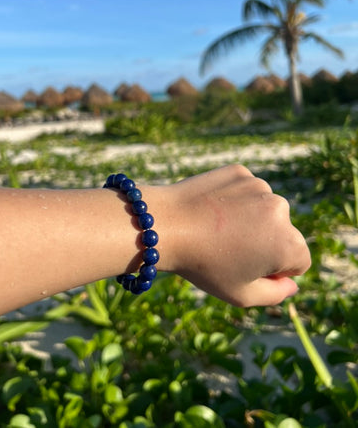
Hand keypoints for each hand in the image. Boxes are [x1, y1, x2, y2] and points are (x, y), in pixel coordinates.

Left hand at [154, 165, 310, 306]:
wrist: (165, 225)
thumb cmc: (203, 264)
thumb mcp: (241, 294)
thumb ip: (275, 294)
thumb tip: (291, 283)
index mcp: (288, 243)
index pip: (298, 262)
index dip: (274, 270)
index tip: (246, 267)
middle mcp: (280, 209)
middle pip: (283, 233)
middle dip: (265, 242)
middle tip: (228, 248)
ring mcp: (260, 186)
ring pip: (264, 209)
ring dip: (250, 218)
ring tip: (217, 228)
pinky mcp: (240, 171)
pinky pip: (246, 190)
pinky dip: (235, 199)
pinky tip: (212, 209)